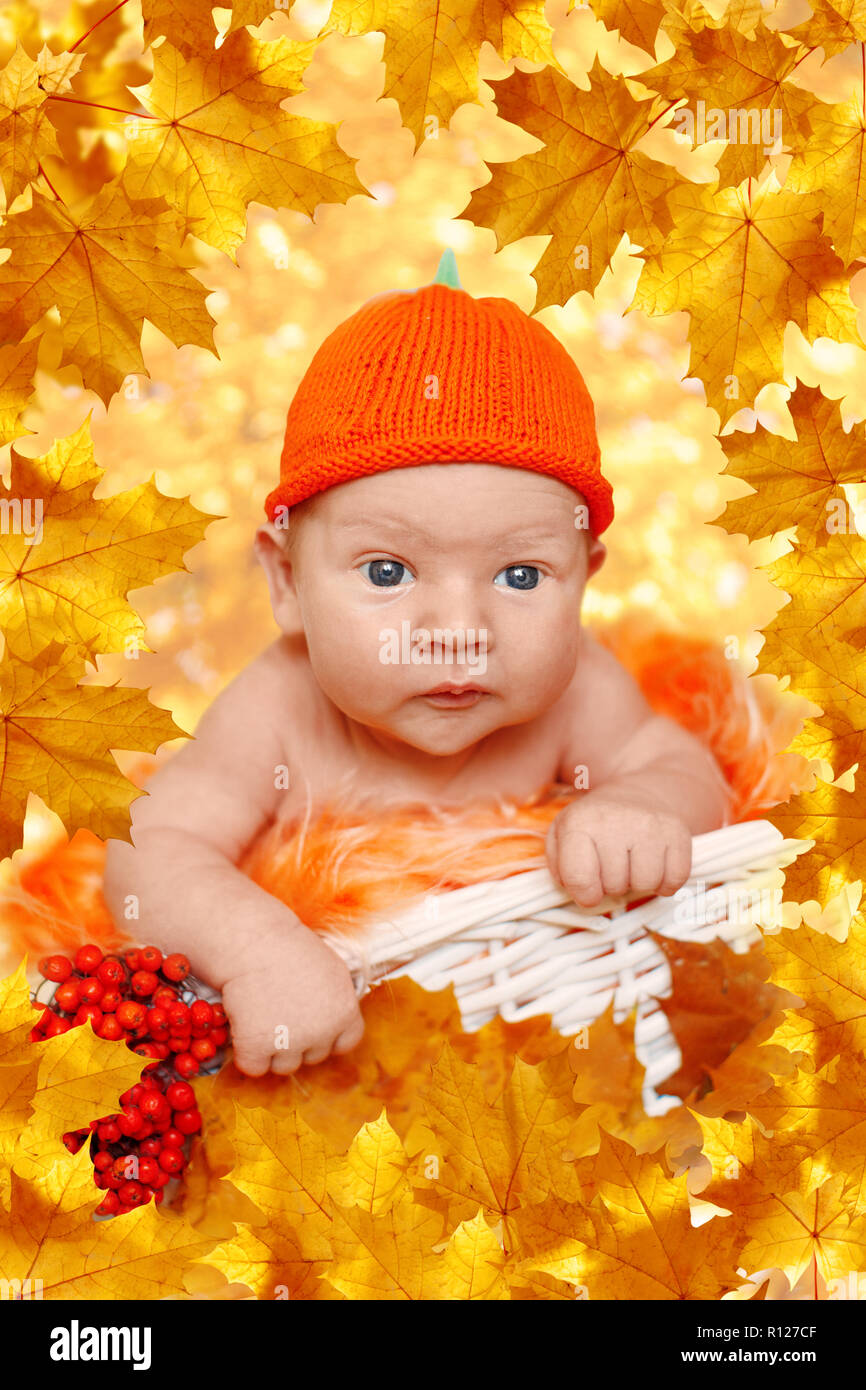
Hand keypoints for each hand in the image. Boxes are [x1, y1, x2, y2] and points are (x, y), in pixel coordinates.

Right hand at [221, 924, 364, 1075]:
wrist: (253, 941)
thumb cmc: (289, 948)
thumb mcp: (330, 970)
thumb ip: (335, 1001)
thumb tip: (331, 1022)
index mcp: (345, 1013)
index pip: (345, 1043)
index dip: (327, 1037)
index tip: (311, 1027)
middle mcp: (322, 1033)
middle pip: (312, 1057)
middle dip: (296, 1040)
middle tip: (277, 1010)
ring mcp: (290, 1043)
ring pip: (283, 1065)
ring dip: (271, 1048)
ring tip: (260, 1013)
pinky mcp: (257, 1047)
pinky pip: (253, 1066)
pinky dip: (244, 1051)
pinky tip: (243, 1023)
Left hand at [546, 791, 691, 908]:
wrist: (638, 794)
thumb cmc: (595, 824)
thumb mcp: (562, 835)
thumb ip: (558, 866)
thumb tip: (574, 889)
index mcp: (579, 822)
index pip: (580, 879)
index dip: (585, 894)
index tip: (590, 888)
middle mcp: (615, 821)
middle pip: (614, 886)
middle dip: (612, 884)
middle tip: (614, 865)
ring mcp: (650, 825)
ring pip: (646, 884)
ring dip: (639, 883)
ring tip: (632, 864)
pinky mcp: (678, 832)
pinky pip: (675, 880)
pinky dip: (665, 882)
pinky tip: (655, 865)